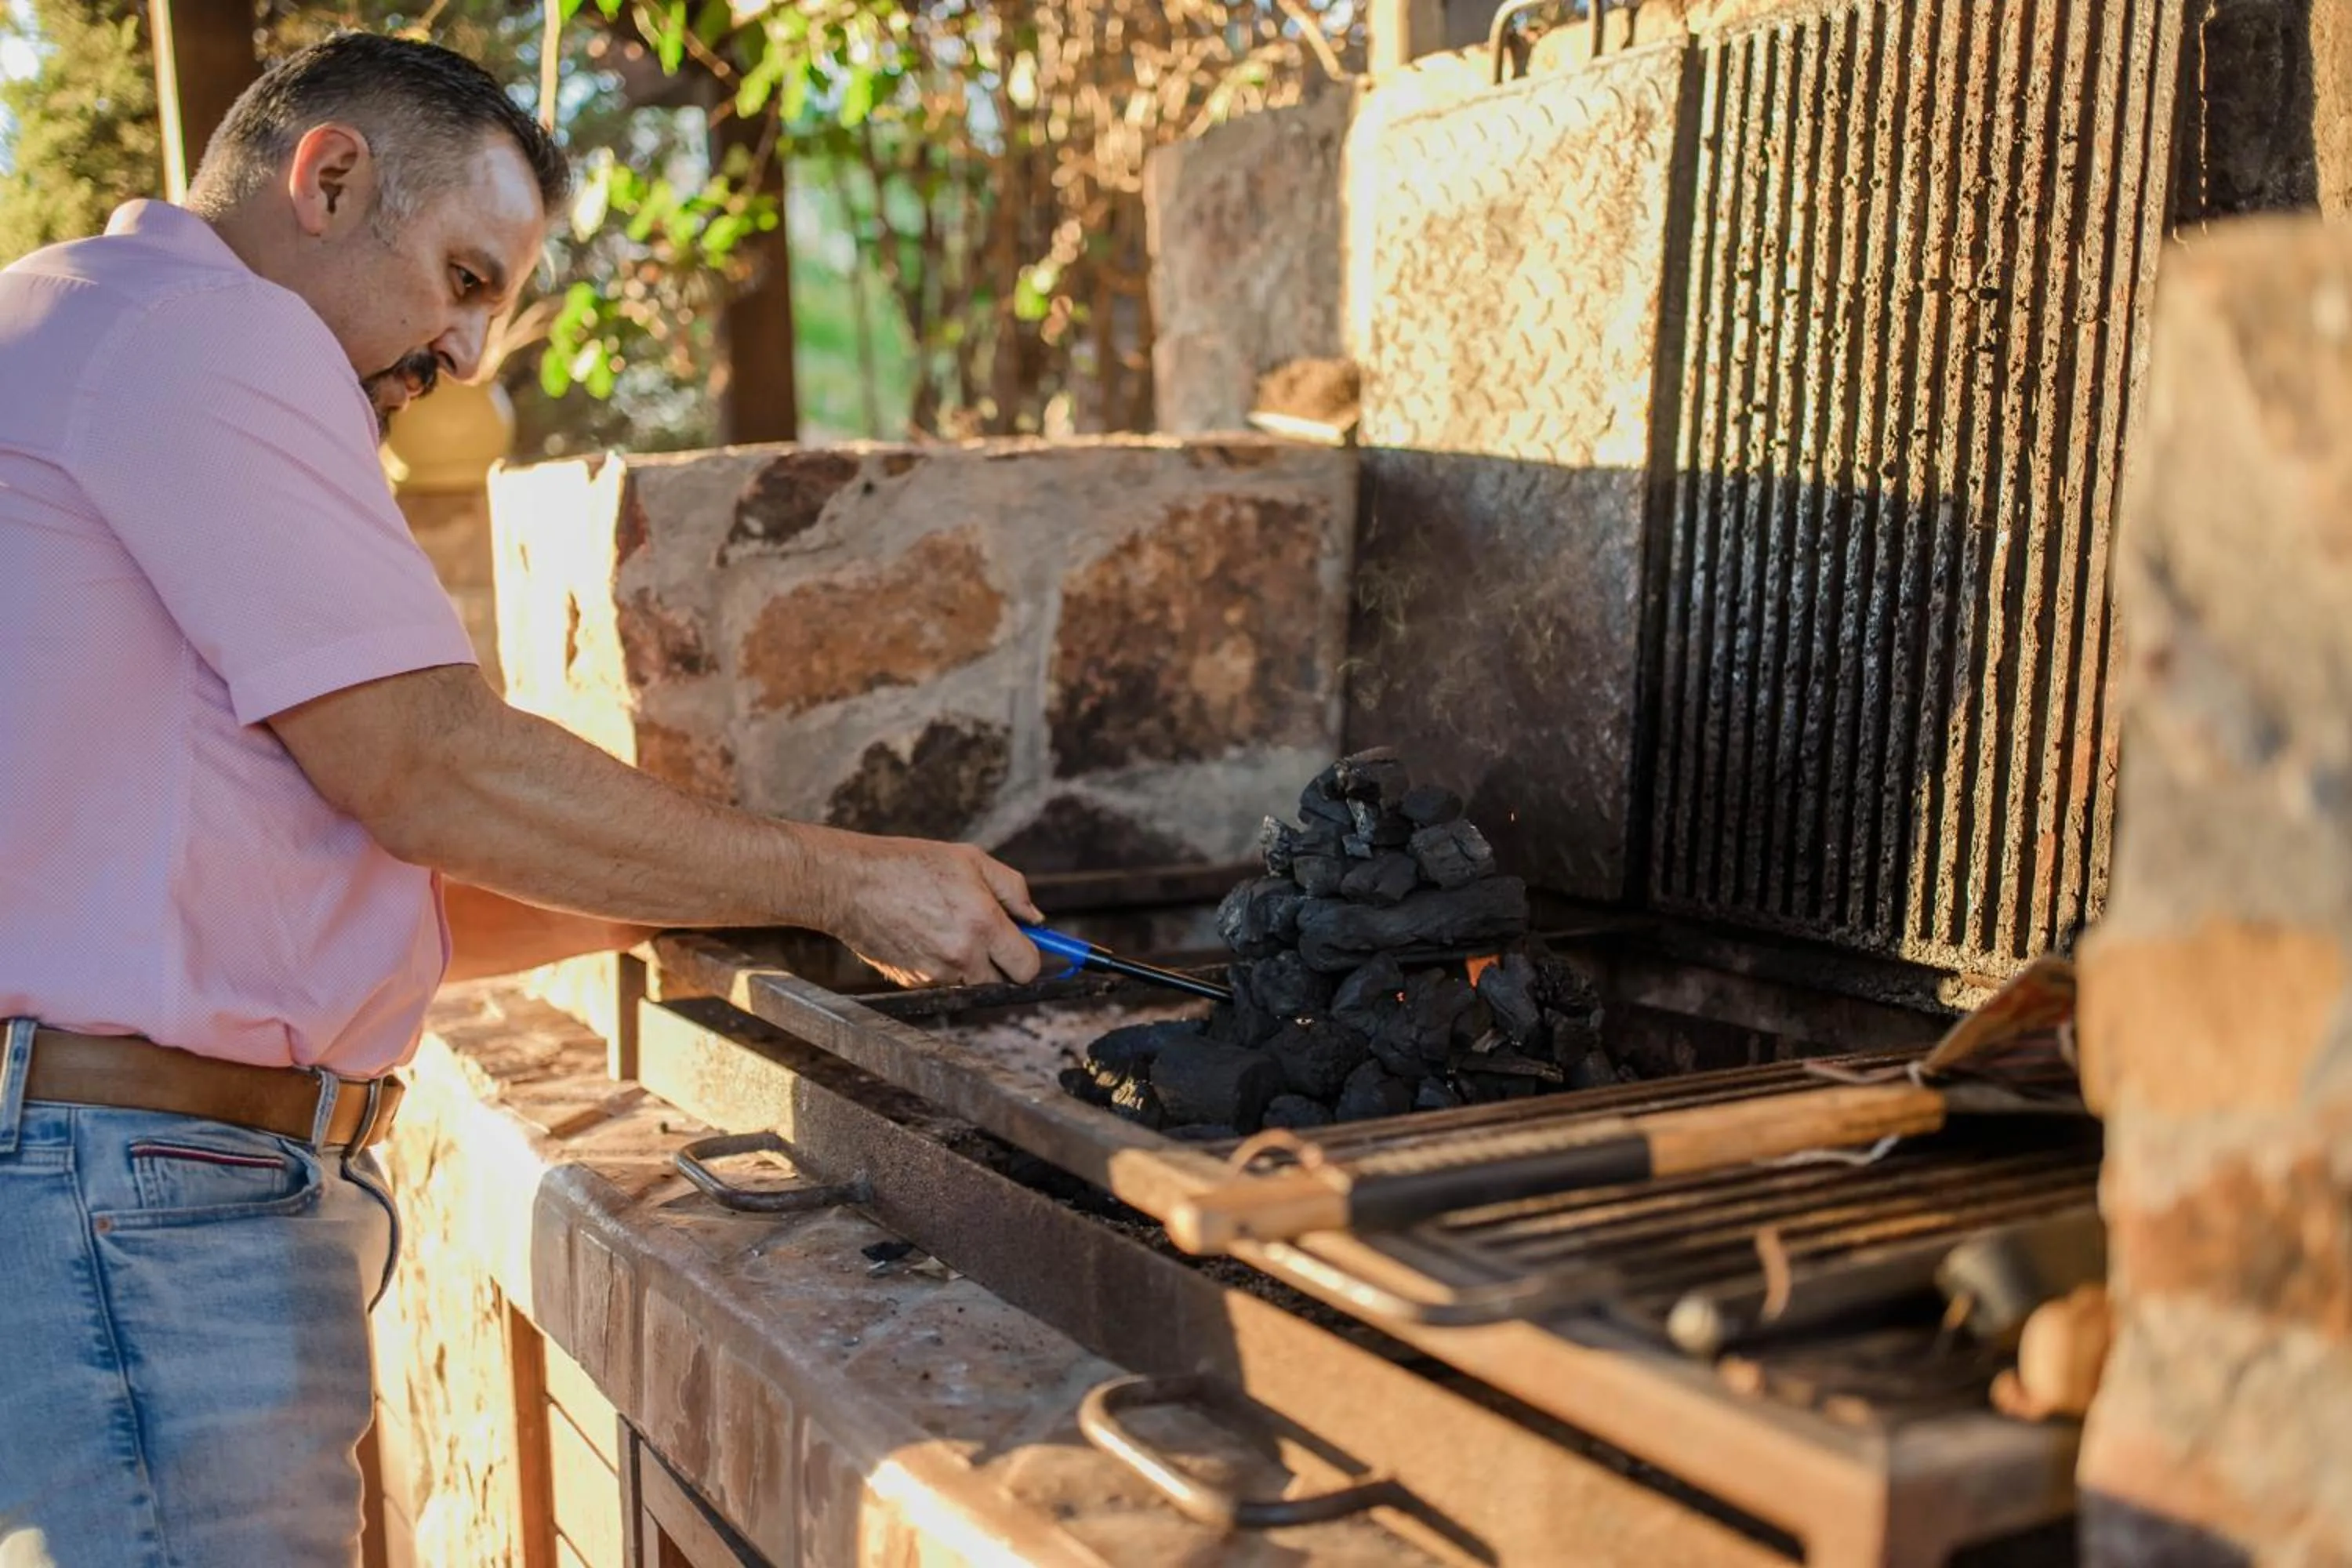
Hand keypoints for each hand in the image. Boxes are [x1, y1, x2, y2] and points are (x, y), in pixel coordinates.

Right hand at [813, 831, 1044, 987]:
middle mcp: (962, 957)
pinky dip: (939, 962)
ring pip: (970, 980)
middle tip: (984, 930)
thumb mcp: (971, 860)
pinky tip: (921, 932)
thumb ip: (1013, 890)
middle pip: (1002, 981)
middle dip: (1000, 960)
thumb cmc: (909, 864)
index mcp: (983, 925)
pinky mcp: (913, 982)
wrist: (850, 884)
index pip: (1028, 967)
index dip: (1029, 955)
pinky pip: (941, 979)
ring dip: (968, 960)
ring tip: (943, 922)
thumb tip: (1036, 919)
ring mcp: (935, 974)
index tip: (1023, 943)